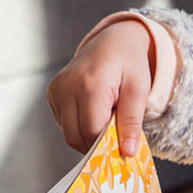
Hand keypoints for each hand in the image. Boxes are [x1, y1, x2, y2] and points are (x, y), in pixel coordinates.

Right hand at [47, 20, 153, 155]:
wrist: (113, 42)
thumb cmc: (129, 64)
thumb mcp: (139, 90)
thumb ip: (132, 121)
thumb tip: (128, 151)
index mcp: (89, 85)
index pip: (92, 131)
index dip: (107, 144)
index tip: (123, 147)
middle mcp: (67, 87)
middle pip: (76, 136)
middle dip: (97, 145)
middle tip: (116, 139)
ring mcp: (56, 90)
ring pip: (68, 133)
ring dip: (88, 136)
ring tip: (107, 121)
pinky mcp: (52, 93)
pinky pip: (64, 123)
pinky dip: (80, 127)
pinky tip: (94, 114)